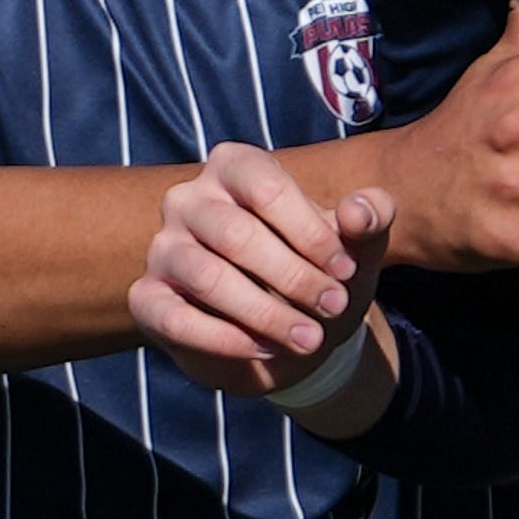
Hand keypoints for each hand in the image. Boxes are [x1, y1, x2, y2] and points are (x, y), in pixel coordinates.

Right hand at [134, 162, 391, 398]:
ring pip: (208, 278)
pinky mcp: (146, 298)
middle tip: (335, 308)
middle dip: (294, 278)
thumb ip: (372, 218)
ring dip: (266, 314)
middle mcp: (188, 199)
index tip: (346, 271)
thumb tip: (359, 210)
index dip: (311, 232)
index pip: (267, 188)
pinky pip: (176, 319)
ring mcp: (162, 248)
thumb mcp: (356, 246)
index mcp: (235, 166)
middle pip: (237, 235)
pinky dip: (225, 341)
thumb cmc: (318, 270)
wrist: (288, 331)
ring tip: (310, 339)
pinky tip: (266, 351)